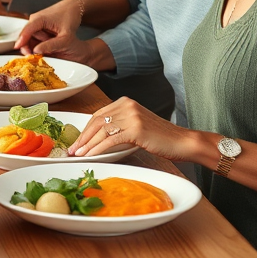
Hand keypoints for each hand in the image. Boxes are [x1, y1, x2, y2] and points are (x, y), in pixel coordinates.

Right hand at [16, 0, 92, 57]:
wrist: (74, 7)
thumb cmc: (70, 18)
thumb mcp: (66, 36)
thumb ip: (52, 45)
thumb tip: (36, 51)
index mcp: (38, 19)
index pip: (26, 31)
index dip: (21, 42)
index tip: (17, 51)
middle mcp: (34, 19)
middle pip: (26, 36)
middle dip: (29, 46)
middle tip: (34, 57)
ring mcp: (36, 21)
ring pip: (31, 37)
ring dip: (38, 44)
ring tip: (51, 46)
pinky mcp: (39, 24)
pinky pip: (36, 35)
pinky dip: (40, 42)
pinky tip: (48, 45)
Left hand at [69, 97, 195, 161]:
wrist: (184, 142)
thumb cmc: (162, 138)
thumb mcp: (137, 125)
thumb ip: (120, 124)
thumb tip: (97, 137)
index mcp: (125, 102)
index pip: (98, 115)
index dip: (85, 129)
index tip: (77, 141)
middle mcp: (126, 105)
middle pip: (97, 121)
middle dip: (83, 137)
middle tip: (73, 150)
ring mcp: (131, 115)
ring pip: (101, 131)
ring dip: (87, 145)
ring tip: (79, 155)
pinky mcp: (135, 129)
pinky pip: (111, 140)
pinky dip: (98, 149)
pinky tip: (91, 156)